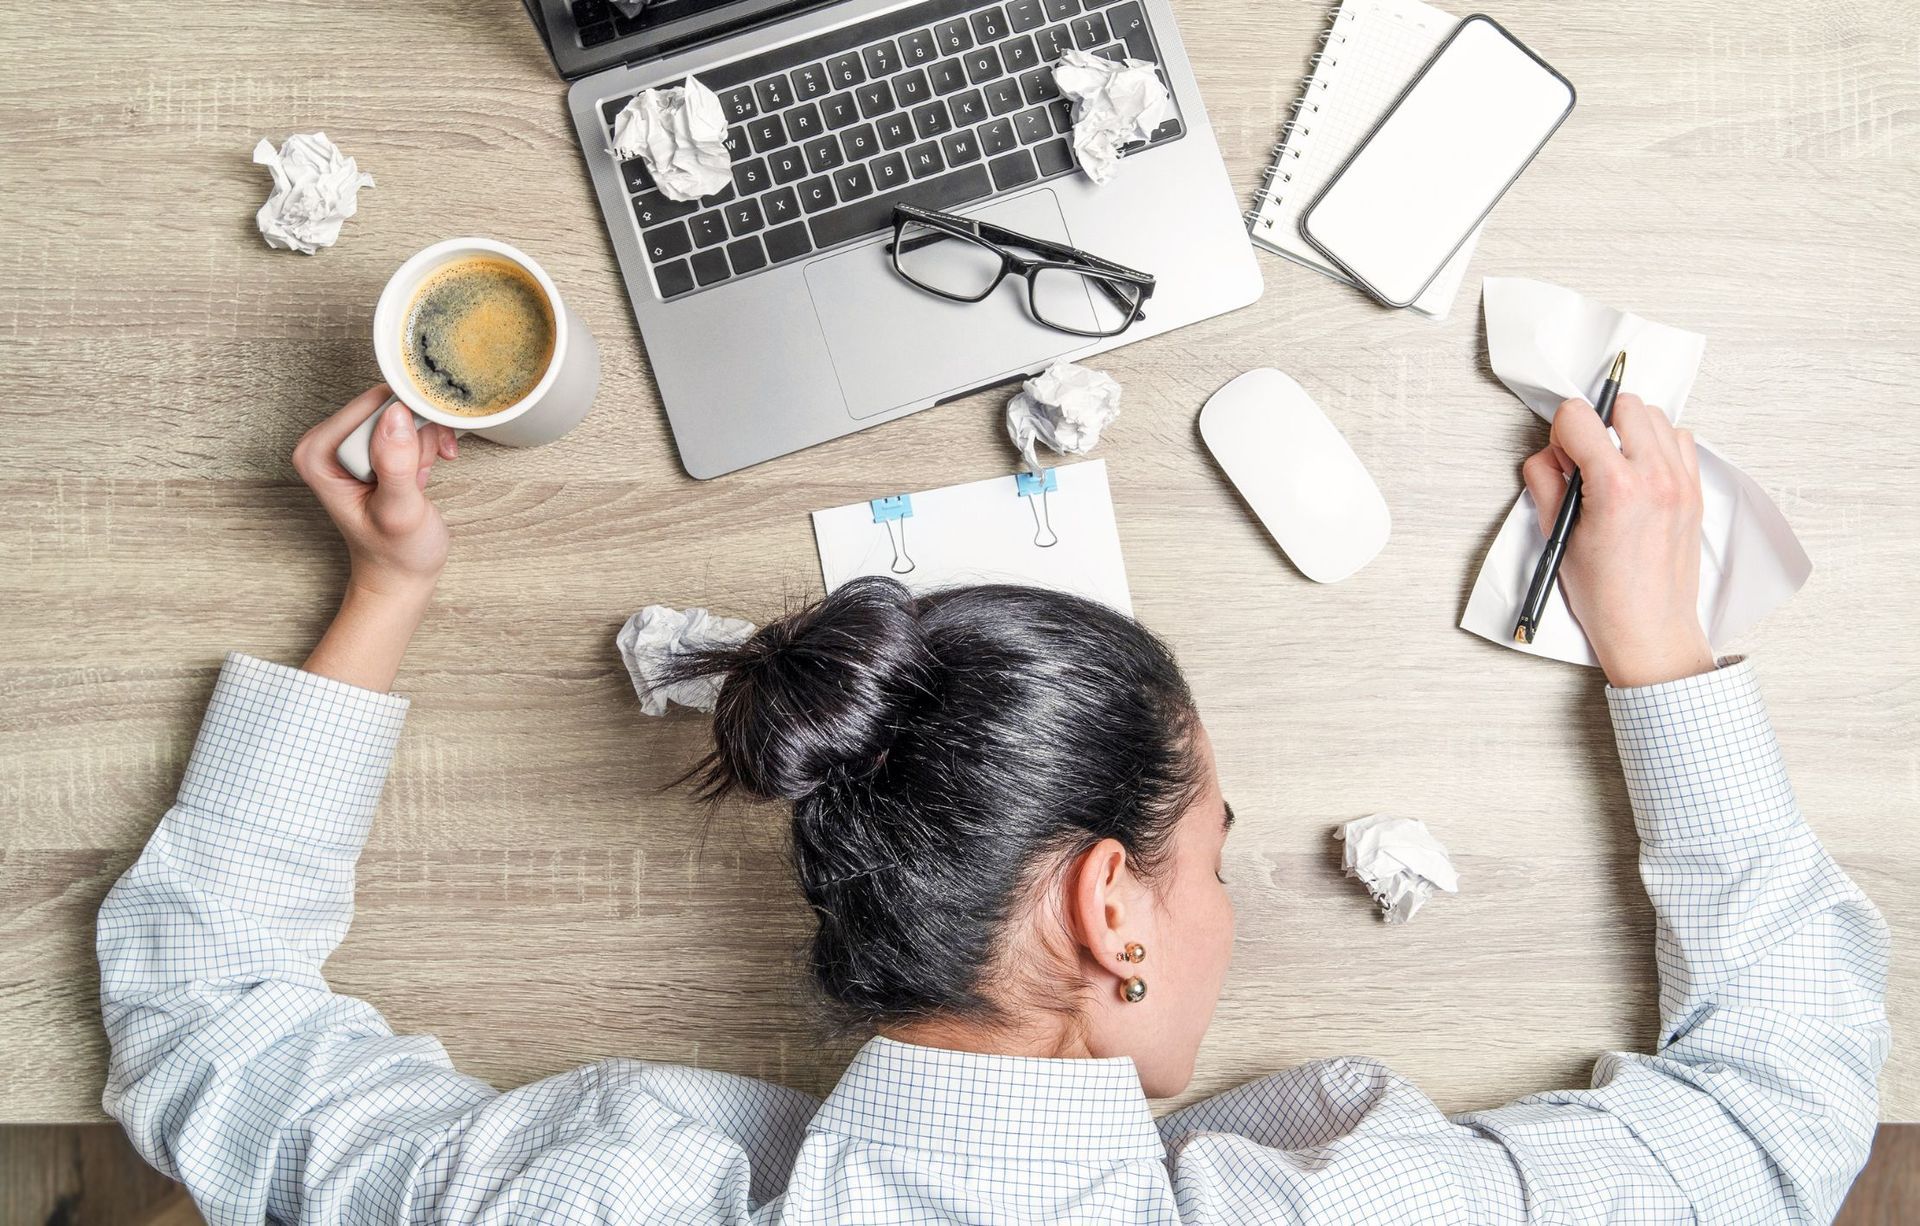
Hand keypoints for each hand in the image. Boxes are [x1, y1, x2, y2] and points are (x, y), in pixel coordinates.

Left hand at [292, 385, 459, 604]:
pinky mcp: (371, 446)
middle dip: (416, 436)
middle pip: (388, 404)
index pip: (371, 405)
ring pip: (403, 411)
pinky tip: (424, 471)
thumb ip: (395, 465)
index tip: (418, 455)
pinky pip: (407, 422)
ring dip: (424, 442)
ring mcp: (350, 443)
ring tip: (418, 479)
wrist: (400, 574)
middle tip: (417, 474)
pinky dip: (426, 443)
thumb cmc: (395, 553)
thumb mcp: (398, 513)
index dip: (405, 424)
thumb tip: (396, 416)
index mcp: (318, 453)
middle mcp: (328, 442)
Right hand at [1521, 393, 1714, 688]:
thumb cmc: (1606, 595)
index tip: (1561, 457)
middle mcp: (1655, 478)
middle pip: (1623, 404)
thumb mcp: (1558, 536)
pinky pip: (1679, 440)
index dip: (1560, 432)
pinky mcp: (1695, 491)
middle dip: (1597, 422)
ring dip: (1628, 430)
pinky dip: (1657, 445)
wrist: (1650, 629)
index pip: (1579, 416)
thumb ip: (1546, 483)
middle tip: (1585, 458)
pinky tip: (1639, 472)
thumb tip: (1549, 456)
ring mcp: (1682, 482)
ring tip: (1614, 464)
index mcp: (1616, 488)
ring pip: (1654, 416)